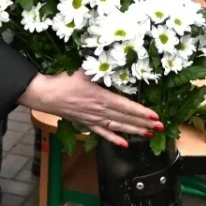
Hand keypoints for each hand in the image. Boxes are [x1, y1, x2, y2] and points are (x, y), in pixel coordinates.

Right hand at [19, 70, 160, 146]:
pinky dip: (114, 139)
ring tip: (148, 134)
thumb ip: (99, 68)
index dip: (141, 112)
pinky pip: (103, 134)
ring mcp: (93, 119)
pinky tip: (125, 144)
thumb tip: (112, 61)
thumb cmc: (63, 81)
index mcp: (100, 97)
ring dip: (134, 131)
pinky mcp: (86, 124)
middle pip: (125, 118)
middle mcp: (99, 111)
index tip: (155, 116)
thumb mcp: (82, 71)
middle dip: (143, 123)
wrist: (46, 95)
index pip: (125, 106)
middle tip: (159, 127)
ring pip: (117, 127)